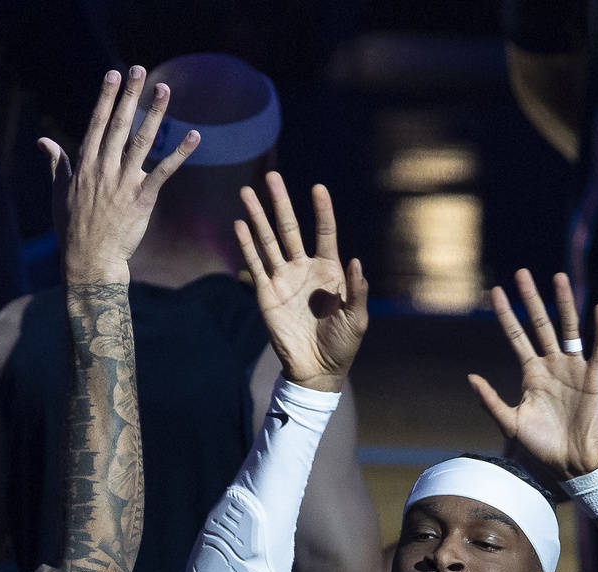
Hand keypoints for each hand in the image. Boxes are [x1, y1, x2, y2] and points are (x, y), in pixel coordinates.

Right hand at [40, 67, 198, 286]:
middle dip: (129, 96)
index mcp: (84, 165)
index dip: (106, 98)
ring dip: (155, 114)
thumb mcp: (59, 193)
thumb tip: (43, 141)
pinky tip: (194, 136)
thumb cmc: (73, 229)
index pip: (96, 123)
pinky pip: (164, 171)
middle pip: (119, 125)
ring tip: (164, 90)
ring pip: (142, 141)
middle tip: (139, 69)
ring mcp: (123, 183)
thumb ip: (56, 163)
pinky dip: (180, 153)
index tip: (113, 75)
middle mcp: (103, 169)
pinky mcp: (142, 199)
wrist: (89, 262)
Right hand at [235, 174, 367, 392]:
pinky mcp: (266, 294)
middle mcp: (304, 268)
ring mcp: (283, 279)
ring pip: (268, 241)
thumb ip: (356, 290)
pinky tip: (240, 225)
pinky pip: (255, 265)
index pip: (325, 233)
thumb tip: (355, 260)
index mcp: (329, 270)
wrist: (318, 369)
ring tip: (247, 193)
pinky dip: (247, 246)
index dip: (322, 211)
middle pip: (289, 229)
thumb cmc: (343, 344)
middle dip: (280, 203)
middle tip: (271, 177)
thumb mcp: (357, 318)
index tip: (318, 188)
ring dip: (257, 217)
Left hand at [469, 270, 597, 479]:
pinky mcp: (596, 378)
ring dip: (564, 303)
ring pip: (569, 328)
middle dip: (531, 299)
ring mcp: (574, 369)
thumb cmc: (541, 447)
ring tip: (558, 277)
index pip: (516, 336)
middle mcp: (552, 365)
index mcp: (532, 373)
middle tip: (521, 272)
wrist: (571, 465)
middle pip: (541, 324)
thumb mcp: (510, 423)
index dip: (506, 315)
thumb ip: (491, 401)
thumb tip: (470, 377)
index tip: (494, 291)